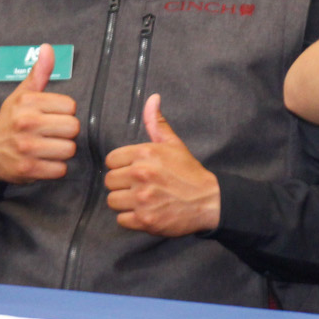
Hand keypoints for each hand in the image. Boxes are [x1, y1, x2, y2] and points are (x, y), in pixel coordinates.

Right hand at [0, 44, 78, 184]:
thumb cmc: (10, 120)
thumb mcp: (22, 94)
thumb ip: (39, 73)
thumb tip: (48, 48)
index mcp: (28, 102)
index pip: (70, 106)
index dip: (65, 113)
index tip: (53, 116)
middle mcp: (27, 123)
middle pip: (73, 128)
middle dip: (66, 133)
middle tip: (53, 134)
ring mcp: (27, 147)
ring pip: (69, 149)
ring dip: (62, 152)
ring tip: (48, 148)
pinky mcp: (28, 169)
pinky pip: (60, 170)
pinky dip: (55, 169)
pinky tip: (44, 162)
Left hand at [103, 94, 219, 236]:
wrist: (209, 201)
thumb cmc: (189, 172)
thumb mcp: (174, 144)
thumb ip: (157, 123)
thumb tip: (152, 98)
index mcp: (145, 154)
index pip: (111, 160)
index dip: (121, 166)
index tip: (132, 170)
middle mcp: (141, 175)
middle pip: (109, 181)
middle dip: (122, 185)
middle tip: (138, 186)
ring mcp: (142, 199)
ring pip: (112, 201)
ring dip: (124, 203)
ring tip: (140, 200)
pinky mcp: (145, 220)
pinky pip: (121, 220)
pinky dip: (131, 219)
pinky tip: (144, 212)